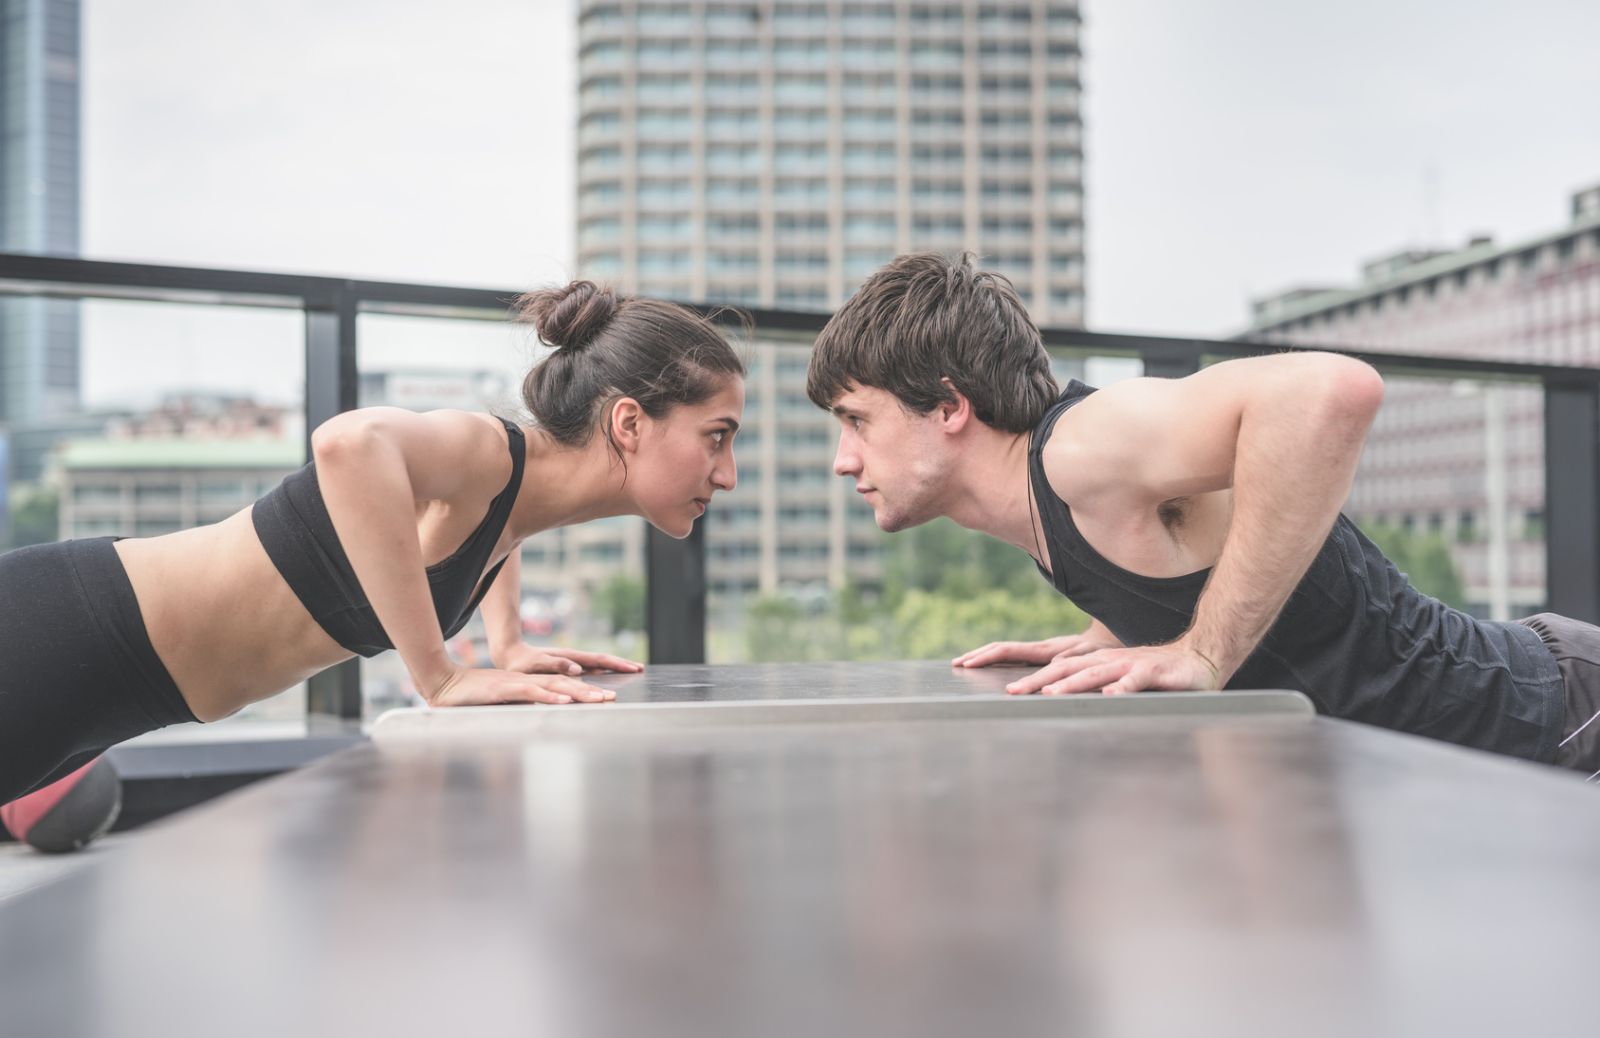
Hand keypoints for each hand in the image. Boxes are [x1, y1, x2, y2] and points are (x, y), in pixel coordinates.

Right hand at [422, 664, 615, 706]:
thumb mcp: (501, 708)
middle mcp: (527, 682)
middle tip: (613, 698)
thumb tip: (534, 726)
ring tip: (598, 699)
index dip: (584, 692)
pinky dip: (548, 696)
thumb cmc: (471, 698)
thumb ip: (520, 712)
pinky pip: (531, 692)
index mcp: (528, 686)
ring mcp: (517, 684)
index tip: (605, 699)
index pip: (562, 687)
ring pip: (553, 686)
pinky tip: (563, 700)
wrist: (444, 684)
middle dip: (590, 692)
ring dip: (577, 693)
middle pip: (565, 685)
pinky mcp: (504, 689)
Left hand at [495, 643, 643, 676]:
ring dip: (615, 667)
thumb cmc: (521, 663)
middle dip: (622, 664)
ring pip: (598, 663)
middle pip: (603, 659)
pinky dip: (603, 670)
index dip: (617, 664)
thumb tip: (580, 669)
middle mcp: (574, 658)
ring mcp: (572, 661)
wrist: (510, 654)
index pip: (599, 660)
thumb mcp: (536, 664)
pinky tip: (608, 674)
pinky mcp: (568, 666)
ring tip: (631, 670)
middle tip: (640, 669)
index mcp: (570, 657)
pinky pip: (591, 668)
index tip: (634, 668)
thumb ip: (557, 665)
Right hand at [953, 632, 1119, 668]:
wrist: (1118, 639)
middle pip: (1003, 649)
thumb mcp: (1093, 655)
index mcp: (1048, 649)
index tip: (968, 663)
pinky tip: (991, 667)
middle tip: (957, 664)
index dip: (987, 656)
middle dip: (979, 655)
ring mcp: (1043, 650)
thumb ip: (1074, 658)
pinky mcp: (1047, 655)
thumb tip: (1053, 666)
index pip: (1010, 651)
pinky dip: (999, 660)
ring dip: (985, 656)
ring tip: (965, 664)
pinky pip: (1018, 657)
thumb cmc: (1107, 650)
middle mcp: (1042, 648)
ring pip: (1008, 651)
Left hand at [1000, 643, 1222, 696]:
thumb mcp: (1117, 680)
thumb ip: (1093, 688)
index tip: (1009, 689)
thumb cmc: (1153, 674)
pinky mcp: (1153, 673)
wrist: (1196, 659)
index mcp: (1096, 662)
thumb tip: (1061, 703)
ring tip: (1052, 694)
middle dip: (1038, 680)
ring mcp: (1129, 665)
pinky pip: (1135, 681)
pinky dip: (1121, 688)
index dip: (1032, 676)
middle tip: (1014, 692)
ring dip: (1073, 684)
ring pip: (1095, 674)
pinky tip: (1110, 696)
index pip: (1056, 668)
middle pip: (1066, 669)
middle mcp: (1107, 660)